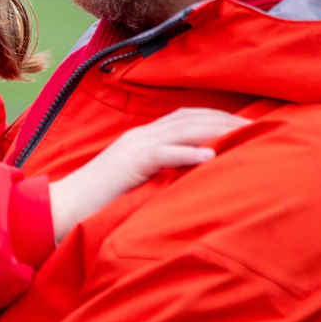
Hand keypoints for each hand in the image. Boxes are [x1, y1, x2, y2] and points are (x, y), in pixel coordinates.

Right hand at [48, 107, 249, 241]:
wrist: (64, 205)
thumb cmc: (99, 199)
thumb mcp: (135, 179)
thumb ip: (158, 170)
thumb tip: (189, 175)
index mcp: (141, 138)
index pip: (185, 116)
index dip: (216, 116)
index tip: (245, 123)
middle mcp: (140, 135)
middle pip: (189, 117)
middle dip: (225, 119)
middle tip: (256, 125)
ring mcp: (133, 147)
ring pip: (181, 129)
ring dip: (216, 130)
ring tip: (244, 134)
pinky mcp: (129, 163)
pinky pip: (163, 153)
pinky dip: (188, 152)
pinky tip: (211, 156)